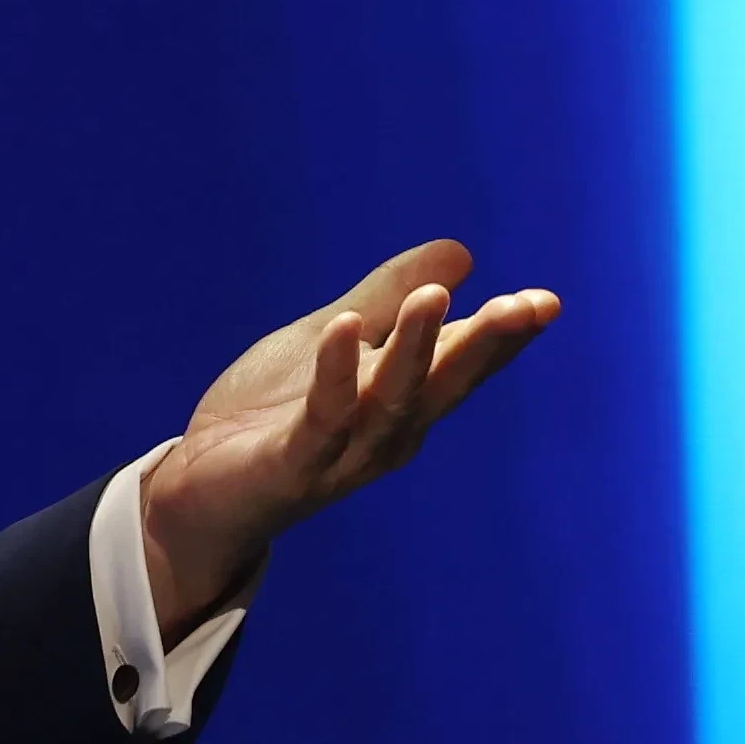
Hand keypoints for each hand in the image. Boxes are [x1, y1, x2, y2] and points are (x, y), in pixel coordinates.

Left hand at [137, 240, 559, 640]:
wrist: (199, 489)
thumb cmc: (270, 415)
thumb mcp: (333, 339)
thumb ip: (389, 298)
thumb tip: (461, 254)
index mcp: (403, 405)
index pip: (463, 369)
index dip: (504, 339)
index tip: (545, 302)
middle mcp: (386, 435)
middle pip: (444, 387)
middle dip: (484, 345)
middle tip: (524, 306)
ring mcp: (343, 455)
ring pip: (391, 402)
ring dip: (415, 349)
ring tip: (434, 298)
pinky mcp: (293, 465)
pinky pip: (321, 420)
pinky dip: (335, 376)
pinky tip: (342, 330)